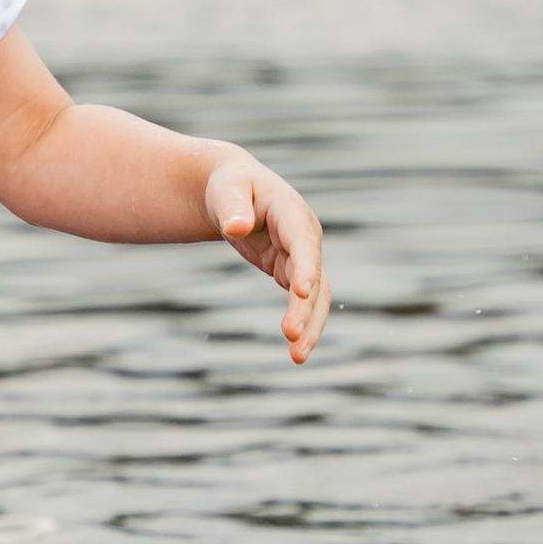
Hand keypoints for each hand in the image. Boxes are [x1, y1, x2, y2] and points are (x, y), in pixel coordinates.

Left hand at [204, 159, 330, 364]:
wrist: (235, 190)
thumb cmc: (230, 186)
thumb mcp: (227, 190)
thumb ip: (232, 207)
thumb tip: (235, 228)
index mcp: (292, 212)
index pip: (302, 242)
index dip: (305, 266)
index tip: (302, 292)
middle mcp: (305, 236)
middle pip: (313, 275)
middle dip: (305, 307)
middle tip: (291, 336)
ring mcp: (303, 256)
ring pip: (316, 295)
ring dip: (310, 324)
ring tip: (297, 357)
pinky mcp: (293, 272)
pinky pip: (304, 302)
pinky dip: (302, 323)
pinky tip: (296, 350)